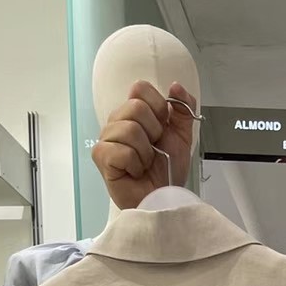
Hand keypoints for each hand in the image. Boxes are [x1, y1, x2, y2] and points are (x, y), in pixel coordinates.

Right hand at [91, 81, 196, 209]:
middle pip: (136, 106)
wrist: (163, 199)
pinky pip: (122, 150)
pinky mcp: (101, 157)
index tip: (163, 129)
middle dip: (154, 132)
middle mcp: (117, 122)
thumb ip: (183, 110)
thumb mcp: (182, 136)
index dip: (158, 108)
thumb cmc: (167, 171)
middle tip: (154, 151)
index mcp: (134, 113)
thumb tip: (175, 86)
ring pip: (130, 129)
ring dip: (145, 152)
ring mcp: (106, 139)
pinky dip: (135, 164)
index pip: (140, 88)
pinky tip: (134, 172)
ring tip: (144, 164)